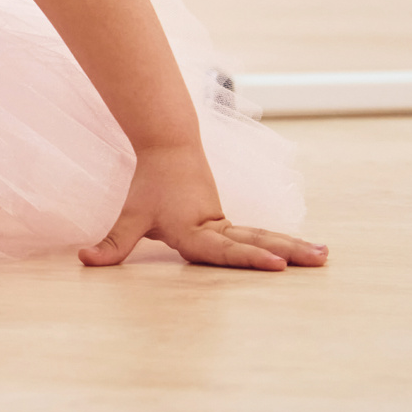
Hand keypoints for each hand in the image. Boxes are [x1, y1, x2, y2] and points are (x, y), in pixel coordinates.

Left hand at [79, 142, 326, 270]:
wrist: (168, 146)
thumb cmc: (150, 184)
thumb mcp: (132, 216)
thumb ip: (114, 244)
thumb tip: (86, 261)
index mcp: (194, 230)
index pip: (224, 251)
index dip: (250, 259)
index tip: (278, 265)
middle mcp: (216, 228)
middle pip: (256, 241)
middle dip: (288, 253)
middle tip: (320, 261)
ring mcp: (226, 223)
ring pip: (263, 235)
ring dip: (293, 245)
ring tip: (324, 257)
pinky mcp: (229, 221)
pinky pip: (259, 233)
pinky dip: (282, 242)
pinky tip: (306, 252)